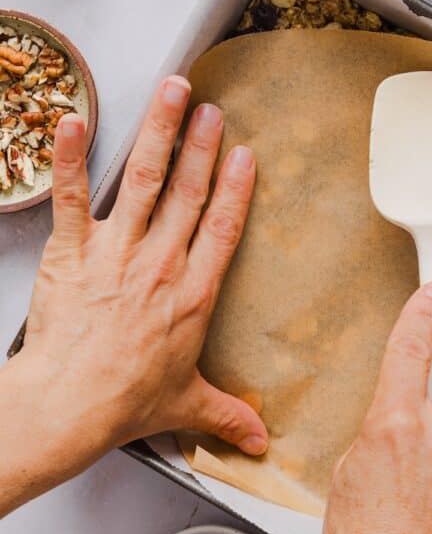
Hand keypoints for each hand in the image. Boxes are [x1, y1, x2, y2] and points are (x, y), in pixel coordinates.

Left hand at [0, 76, 266, 515]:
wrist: (69, 406)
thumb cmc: (125, 403)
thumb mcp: (186, 405)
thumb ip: (226, 414)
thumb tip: (260, 441)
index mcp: (192, 294)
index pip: (221, 230)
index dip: (234, 189)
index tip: (244, 155)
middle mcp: (160, 264)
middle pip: (187, 193)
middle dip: (200, 145)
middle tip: (211, 107)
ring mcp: (115, 253)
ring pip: (142, 182)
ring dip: (158, 133)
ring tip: (170, 92)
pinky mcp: (72, 252)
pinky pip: (72, 197)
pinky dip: (71, 158)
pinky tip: (74, 121)